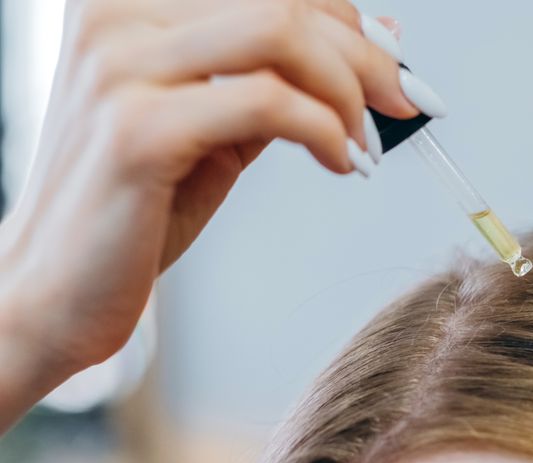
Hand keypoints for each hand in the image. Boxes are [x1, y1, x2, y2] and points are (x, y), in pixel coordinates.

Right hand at [0, 0, 443, 386]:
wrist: (54, 291)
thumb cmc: (136, 208)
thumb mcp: (214, 127)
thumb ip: (277, 81)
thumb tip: (375, 43)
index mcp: (128, 1)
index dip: (347, 17)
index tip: (394, 64)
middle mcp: (115, 14)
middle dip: (365, 52)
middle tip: (405, 103)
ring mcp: (120, 66)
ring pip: (281, 34)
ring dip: (349, 89)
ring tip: (366, 144)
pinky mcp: (137, 130)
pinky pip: (267, 104)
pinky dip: (326, 131)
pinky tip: (339, 163)